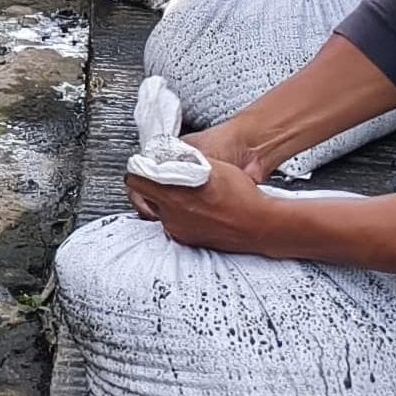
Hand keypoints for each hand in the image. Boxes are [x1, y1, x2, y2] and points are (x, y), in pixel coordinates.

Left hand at [128, 147, 277, 249]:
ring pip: (160, 212)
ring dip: (166, 202)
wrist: (260, 224)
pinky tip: (194, 207)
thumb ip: (184, 160)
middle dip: (152, 187)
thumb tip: (168, 156)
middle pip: (145, 198)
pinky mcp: (188, 240)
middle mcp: (171, 217)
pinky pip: (174, 224)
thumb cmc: (241, 196)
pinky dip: (178, 215)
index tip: (144, 167)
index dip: (139, 170)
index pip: (135, 181)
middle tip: (164, 179)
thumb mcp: (211, 166)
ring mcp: (179, 230)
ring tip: (184, 193)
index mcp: (172, 196)